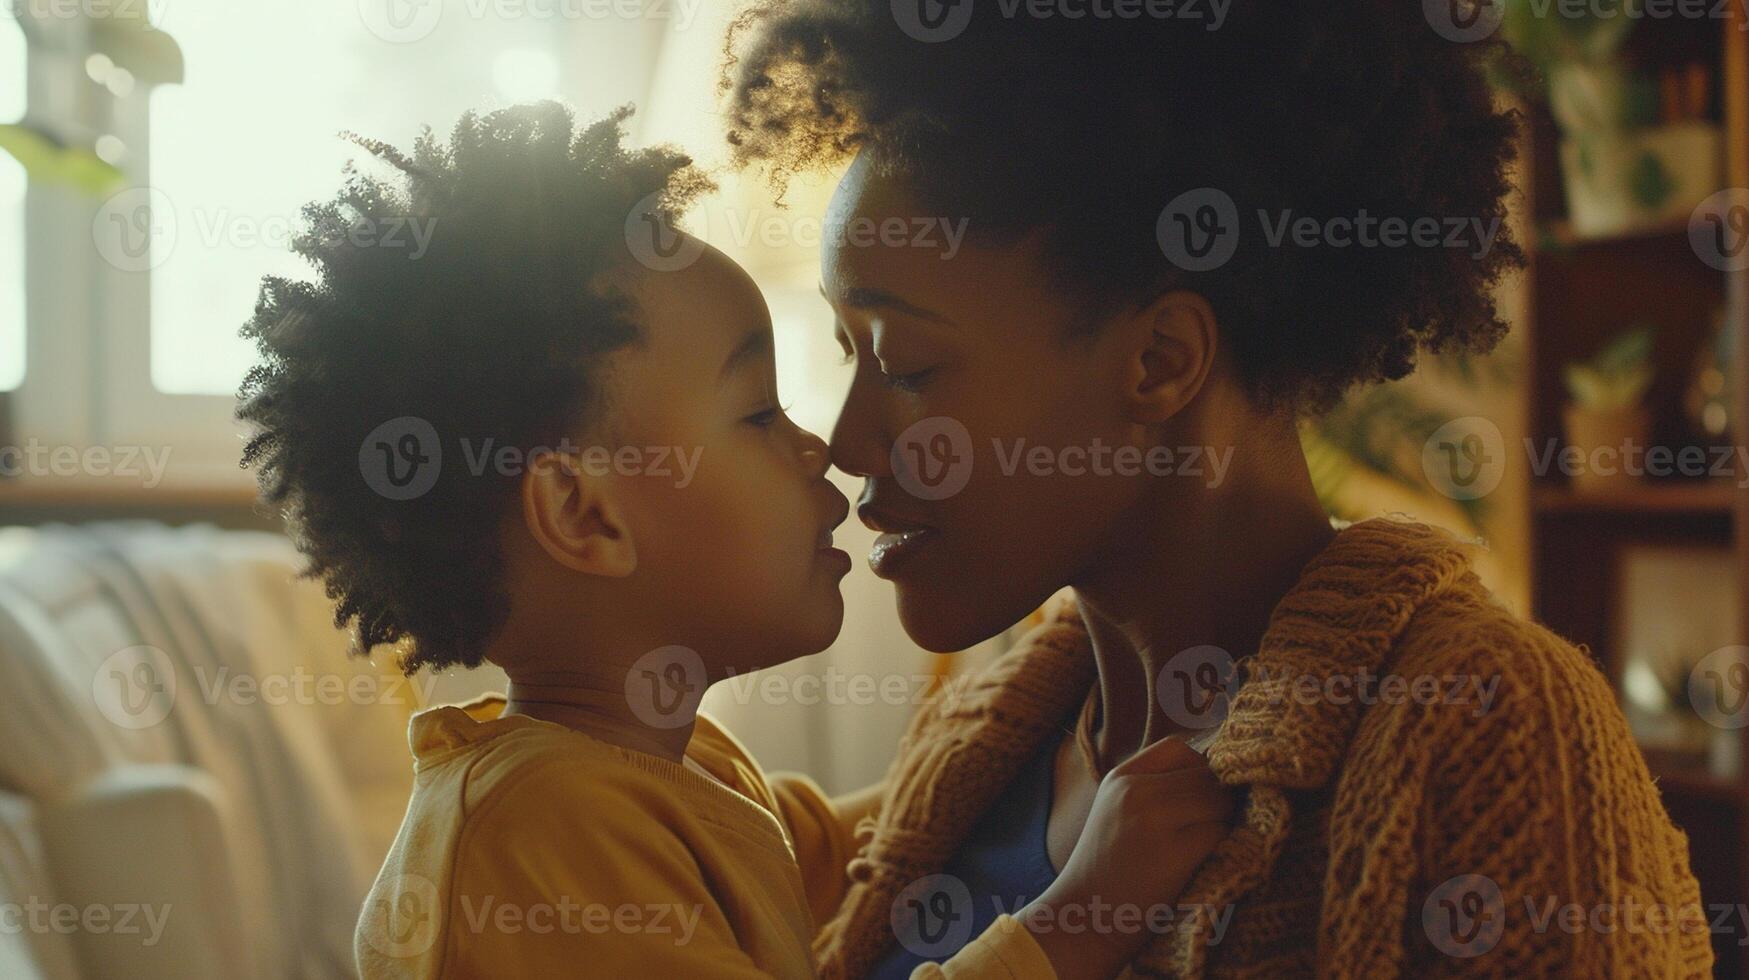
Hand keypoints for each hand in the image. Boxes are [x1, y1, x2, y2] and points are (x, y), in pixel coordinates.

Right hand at [1018, 735, 1235, 979]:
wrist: (1083, 919)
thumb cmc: (1107, 872)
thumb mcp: (1115, 813)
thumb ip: (1151, 789)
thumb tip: (1214, 776)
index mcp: (1119, 778)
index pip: (1180, 748)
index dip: (1202, 767)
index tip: (1205, 795)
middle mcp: (1135, 791)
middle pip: (1205, 774)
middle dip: (1220, 798)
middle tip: (1216, 825)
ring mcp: (1153, 820)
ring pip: (1218, 800)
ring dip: (1226, 821)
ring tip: (1211, 844)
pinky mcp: (1173, 853)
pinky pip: (1220, 833)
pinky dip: (1224, 846)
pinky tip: (1209, 861)